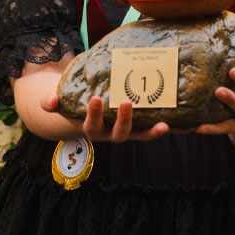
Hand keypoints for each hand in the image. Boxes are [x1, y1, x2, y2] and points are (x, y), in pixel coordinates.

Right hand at [42, 94, 169, 141]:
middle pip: (119, 133)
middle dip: (123, 119)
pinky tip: (188, 126)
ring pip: (141, 135)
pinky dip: (172, 129)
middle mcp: (112, 134)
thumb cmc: (77, 106)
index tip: (94, 99)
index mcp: (93, 129)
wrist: (91, 115)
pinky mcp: (142, 128)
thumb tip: (47, 102)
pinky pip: (157, 129)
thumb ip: (54, 102)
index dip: (93, 114)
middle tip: (126, 102)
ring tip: (165, 125)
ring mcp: (129, 132)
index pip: (91, 125)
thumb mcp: (64, 104)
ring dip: (153, 132)